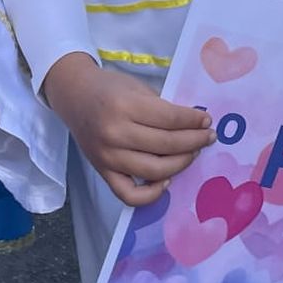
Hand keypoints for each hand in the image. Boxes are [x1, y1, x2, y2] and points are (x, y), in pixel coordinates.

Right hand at [43, 52, 213, 206]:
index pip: (170, 119)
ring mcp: (108, 157)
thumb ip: (161, 107)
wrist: (74, 96)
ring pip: (154, 171)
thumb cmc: (109, 89)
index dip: (194, 122)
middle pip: (166, 145)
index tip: (207, 121)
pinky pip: (129, 195)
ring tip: (192, 154)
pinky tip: (167, 180)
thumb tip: (194, 125)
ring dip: (181, 164)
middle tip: (208, 137)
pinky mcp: (103, 172)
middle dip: (194, 142)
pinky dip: (151, 194)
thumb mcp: (137, 88)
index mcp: (125, 106)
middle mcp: (115, 134)